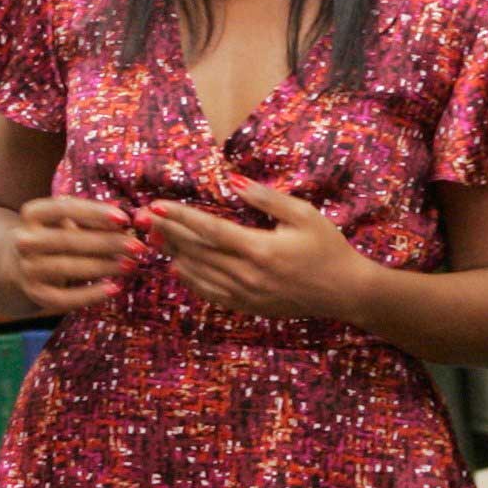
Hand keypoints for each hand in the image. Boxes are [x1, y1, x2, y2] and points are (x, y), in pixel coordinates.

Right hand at [7, 197, 137, 311]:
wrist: (21, 264)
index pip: (63, 208)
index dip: (94, 212)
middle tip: (138, 246)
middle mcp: (24, 240)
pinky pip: (64, 298)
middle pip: (68, 240)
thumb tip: (126, 223)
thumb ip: (93, 220)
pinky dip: (91, 294)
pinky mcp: (35, 293)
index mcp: (32, 214)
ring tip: (131, 265)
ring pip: (68, 267)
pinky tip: (115, 289)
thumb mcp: (68, 221)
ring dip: (103, 267)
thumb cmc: (56, 235)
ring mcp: (27, 268)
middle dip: (107, 243)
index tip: (124, 218)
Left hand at [146, 179, 371, 321]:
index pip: (209, 230)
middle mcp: (248, 274)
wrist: (345, 291)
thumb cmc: (327, 248)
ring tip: (154, 239)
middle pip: (197, 252)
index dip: (179, 217)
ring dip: (174, 255)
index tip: (155, 205)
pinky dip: (191, 280)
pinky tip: (179, 267)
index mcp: (260, 249)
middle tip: (142, 219)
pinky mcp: (248, 306)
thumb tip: (232, 181)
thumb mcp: (303, 215)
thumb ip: (265, 198)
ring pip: (199, 274)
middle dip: (167, 233)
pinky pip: (211, 294)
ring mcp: (246, 294)